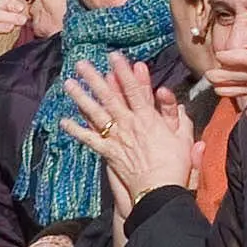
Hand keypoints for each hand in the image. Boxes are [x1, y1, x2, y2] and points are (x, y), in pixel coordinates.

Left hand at [58, 57, 199, 203]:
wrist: (159, 190)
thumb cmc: (174, 164)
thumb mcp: (183, 137)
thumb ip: (177, 116)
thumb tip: (171, 98)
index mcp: (147, 118)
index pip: (133, 89)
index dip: (123, 71)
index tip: (113, 56)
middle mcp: (128, 124)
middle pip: (108, 97)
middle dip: (94, 78)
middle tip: (81, 64)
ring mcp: (116, 138)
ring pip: (95, 113)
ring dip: (81, 98)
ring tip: (68, 84)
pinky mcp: (109, 152)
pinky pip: (90, 140)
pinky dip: (77, 131)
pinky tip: (64, 122)